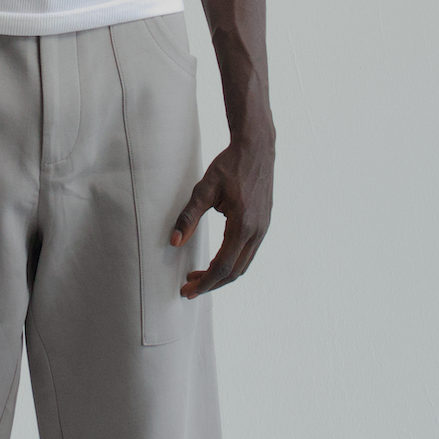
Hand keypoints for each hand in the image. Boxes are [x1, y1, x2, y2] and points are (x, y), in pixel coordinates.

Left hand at [170, 126, 273, 298]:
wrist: (257, 148)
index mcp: (243, 225)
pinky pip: (249, 253)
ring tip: (199, 276)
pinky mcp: (264, 224)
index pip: (222, 266)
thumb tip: (173, 243)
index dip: (204, 282)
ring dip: (222, 274)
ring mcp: (264, 229)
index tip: (187, 290)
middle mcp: (257, 231)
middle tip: (189, 288)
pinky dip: (232, 263)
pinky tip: (216, 260)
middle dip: (211, 283)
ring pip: (243, 265)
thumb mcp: (204, 189)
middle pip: (234, 271)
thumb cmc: (229, 166)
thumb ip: (188, 217)